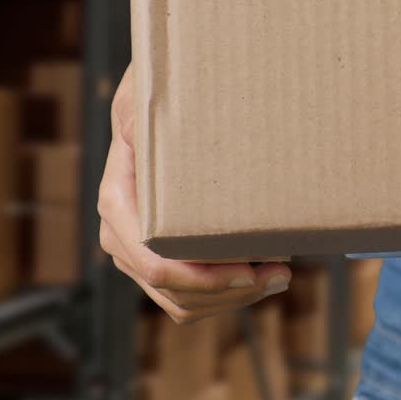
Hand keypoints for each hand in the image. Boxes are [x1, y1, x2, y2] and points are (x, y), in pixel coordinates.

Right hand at [98, 65, 291, 323]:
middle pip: (174, 292)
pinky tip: (262, 276)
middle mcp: (122, 236)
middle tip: (281, 275)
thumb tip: (132, 131)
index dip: (205, 278)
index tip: (252, 270)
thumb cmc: (161, 96)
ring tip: (279, 276)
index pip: (154, 263)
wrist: (163, 104)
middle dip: (230, 293)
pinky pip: (191, 299)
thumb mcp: (146, 95)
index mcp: (119, 202)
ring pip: (184, 304)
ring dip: (234, 299)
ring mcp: (139, 254)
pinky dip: (227, 297)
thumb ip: (140, 114)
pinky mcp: (163, 260)